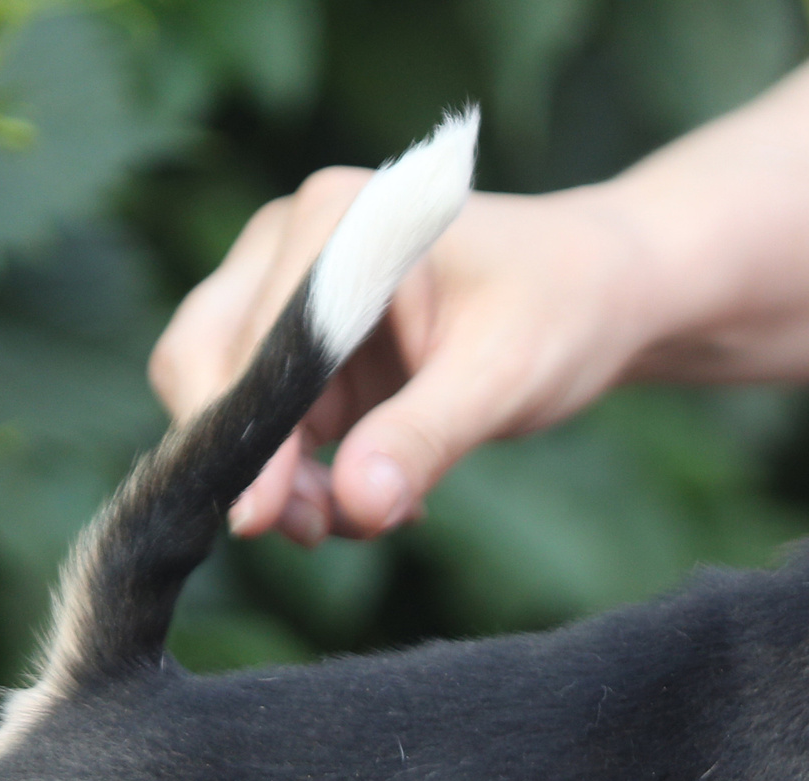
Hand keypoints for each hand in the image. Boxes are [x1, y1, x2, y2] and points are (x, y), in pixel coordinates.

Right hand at [148, 175, 667, 544]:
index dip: (244, 435)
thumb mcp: (505, 377)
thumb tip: (357, 505)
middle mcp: (292, 245)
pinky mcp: (310, 350)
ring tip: (370, 516)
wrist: (603, 293)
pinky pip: (275, 427)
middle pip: (205, 365)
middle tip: (320, 528)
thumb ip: (426, 438)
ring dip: (284, 479)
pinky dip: (311, 475)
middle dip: (254, 461)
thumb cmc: (564, 309)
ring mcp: (292, 296)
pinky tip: (386, 496)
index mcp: (334, 223)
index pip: (246, 339)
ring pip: (232, 405)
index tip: (258, 520)